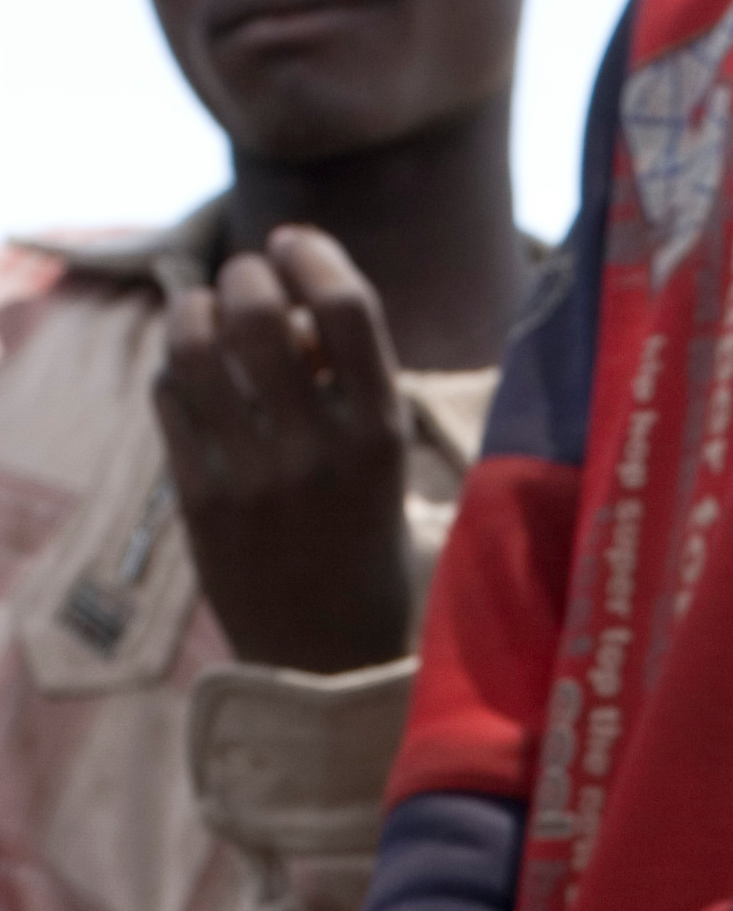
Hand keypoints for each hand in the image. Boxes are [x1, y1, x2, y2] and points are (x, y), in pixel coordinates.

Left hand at [154, 225, 411, 674]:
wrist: (330, 666)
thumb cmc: (364, 551)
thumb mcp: (386, 470)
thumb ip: (351, 385)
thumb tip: (295, 302)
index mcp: (378, 438)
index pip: (346, 306)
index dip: (312, 254)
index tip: (293, 245)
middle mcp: (315, 452)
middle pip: (259, 307)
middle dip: (246, 274)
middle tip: (249, 285)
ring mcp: (251, 477)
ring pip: (196, 341)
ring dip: (197, 309)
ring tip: (209, 317)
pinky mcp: (199, 501)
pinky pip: (168, 394)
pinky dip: (175, 368)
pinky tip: (192, 380)